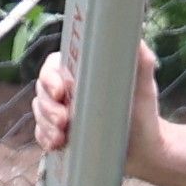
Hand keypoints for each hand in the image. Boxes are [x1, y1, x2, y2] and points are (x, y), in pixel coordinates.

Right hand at [28, 48, 162, 156]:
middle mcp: (68, 90)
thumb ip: (141, 60)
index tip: (61, 92)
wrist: (145, 149)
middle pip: (42, 90)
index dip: (51, 77)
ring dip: (46, 124)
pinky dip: (45, 139)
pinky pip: (42, 134)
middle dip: (48, 106)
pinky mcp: (61, 134)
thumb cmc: (144, 112)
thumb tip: (135, 37)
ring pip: (40, 113)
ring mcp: (62, 112)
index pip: (54, 66)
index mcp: (81, 72)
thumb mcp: (143, 85)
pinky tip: (56, 145)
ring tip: (62, 136)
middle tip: (64, 120)